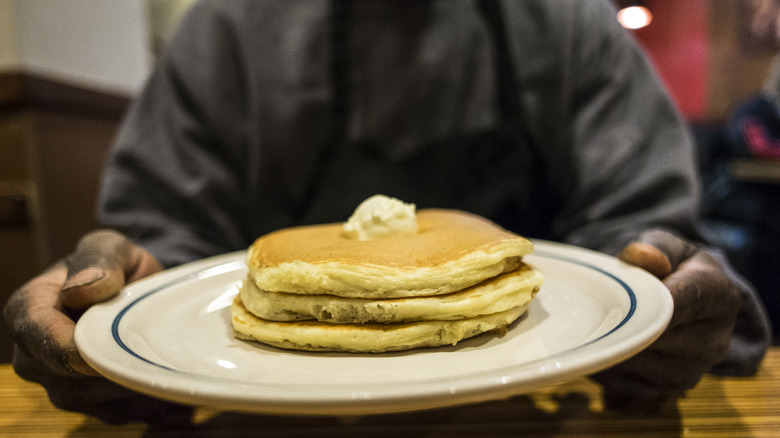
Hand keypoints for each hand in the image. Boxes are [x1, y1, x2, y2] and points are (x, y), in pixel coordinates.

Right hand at [3, 230, 191, 423]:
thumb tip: (80, 290)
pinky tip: (170, 384)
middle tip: (155, 356)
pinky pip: (116, 414)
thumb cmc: (115, 266)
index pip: (40, 337)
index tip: (109, 348)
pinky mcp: (88, 403)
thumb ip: (98, 260)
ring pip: (94, 402)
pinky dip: (146, 403)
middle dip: (112, 369)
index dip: (72, 349)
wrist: (134, 290)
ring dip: (132, 389)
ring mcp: (59, 384)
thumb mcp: (110, 247)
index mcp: (28, 311)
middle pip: (68, 378)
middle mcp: (34, 356)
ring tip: (168, 368)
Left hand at [591, 229, 740, 410]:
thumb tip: (642, 256)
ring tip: (590, 331)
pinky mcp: (671, 390)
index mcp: (720, 297)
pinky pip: (632, 388)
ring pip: (642, 368)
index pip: (681, 303)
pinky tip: (597, 351)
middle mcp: (714, 341)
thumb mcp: (666, 245)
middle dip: (621, 327)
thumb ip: (655, 247)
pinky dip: (609, 372)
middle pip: (657, 340)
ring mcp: (694, 370)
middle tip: (589, 315)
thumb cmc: (672, 266)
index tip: (616, 299)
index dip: (646, 302)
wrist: (685, 297)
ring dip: (611, 351)